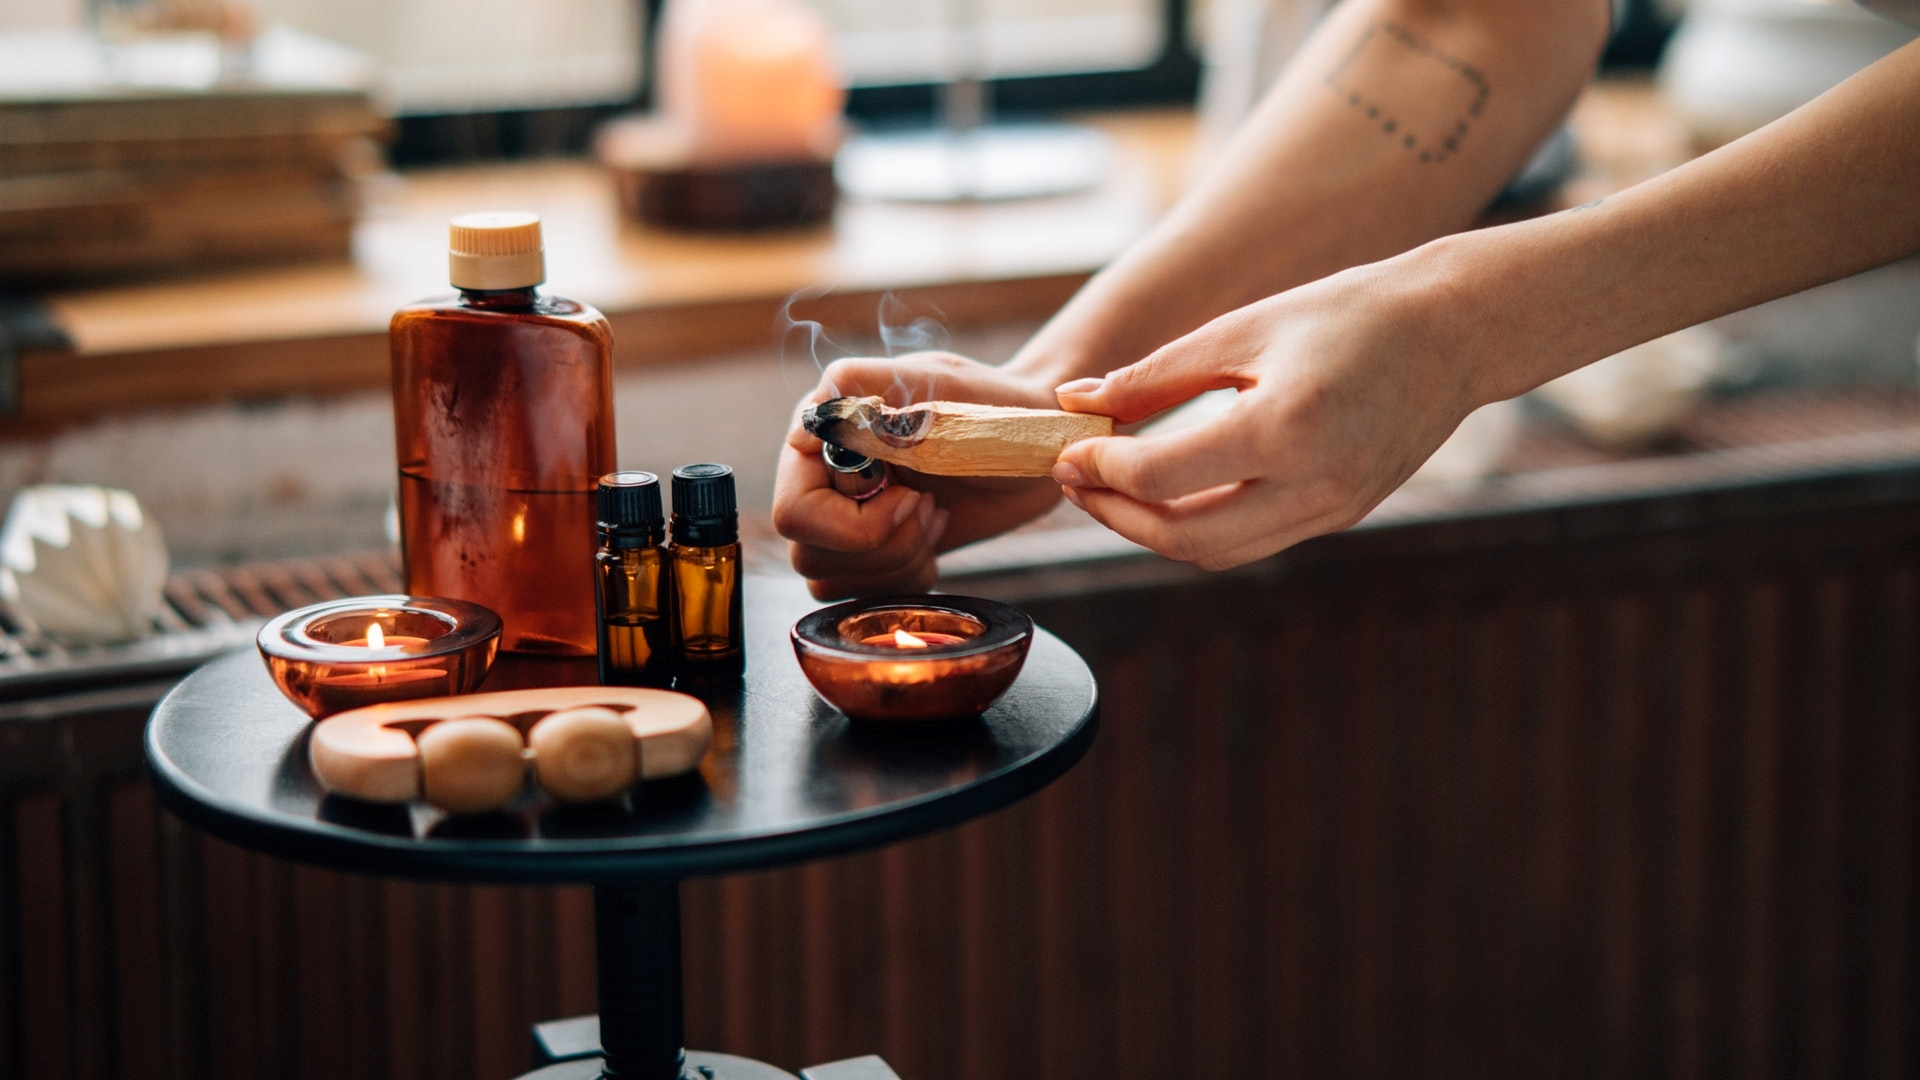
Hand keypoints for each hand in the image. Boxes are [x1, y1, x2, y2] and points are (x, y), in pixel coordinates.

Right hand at [773, 351, 1065, 598]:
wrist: (1032, 444)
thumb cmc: (988, 403)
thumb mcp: (935, 386)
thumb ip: (871, 390)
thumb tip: (816, 412)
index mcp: (821, 435)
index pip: (794, 510)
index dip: (850, 522)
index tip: (909, 494)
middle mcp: (821, 480)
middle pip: (808, 555)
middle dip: (882, 544)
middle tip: (929, 505)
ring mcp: (843, 520)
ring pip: (829, 581)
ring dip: (895, 561)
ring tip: (933, 516)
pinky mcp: (873, 552)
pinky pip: (860, 596)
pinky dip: (905, 578)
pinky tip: (934, 538)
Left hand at [1051, 264, 1476, 570]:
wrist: (1455, 332)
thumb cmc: (1348, 313)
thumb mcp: (1243, 329)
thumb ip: (1155, 374)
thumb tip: (1076, 399)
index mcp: (1283, 428)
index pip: (1161, 475)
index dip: (1101, 468)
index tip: (1068, 447)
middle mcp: (1312, 484)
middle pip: (1183, 538)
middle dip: (1116, 514)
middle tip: (1076, 478)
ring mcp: (1331, 510)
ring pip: (1216, 553)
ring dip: (1153, 530)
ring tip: (1112, 486)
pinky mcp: (1340, 516)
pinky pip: (1252, 540)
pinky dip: (1200, 525)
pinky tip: (1169, 488)